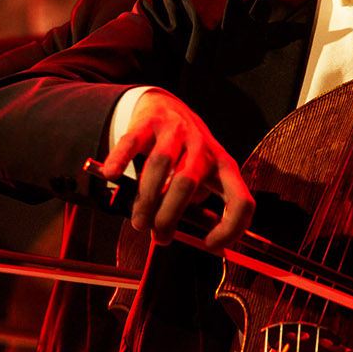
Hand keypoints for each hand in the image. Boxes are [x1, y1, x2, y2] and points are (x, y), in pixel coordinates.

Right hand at [99, 89, 253, 250]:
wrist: (167, 106)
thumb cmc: (185, 153)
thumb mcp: (200, 177)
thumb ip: (192, 205)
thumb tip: (177, 235)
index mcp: (223, 165)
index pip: (241, 200)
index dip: (230, 227)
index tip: (209, 245)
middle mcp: (202, 147)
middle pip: (187, 183)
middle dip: (169, 215)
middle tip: (158, 236)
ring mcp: (176, 131)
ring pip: (160, 165)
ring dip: (146, 199)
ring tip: (139, 221)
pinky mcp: (149, 122)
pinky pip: (133, 142)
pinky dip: (120, 160)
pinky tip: (111, 175)